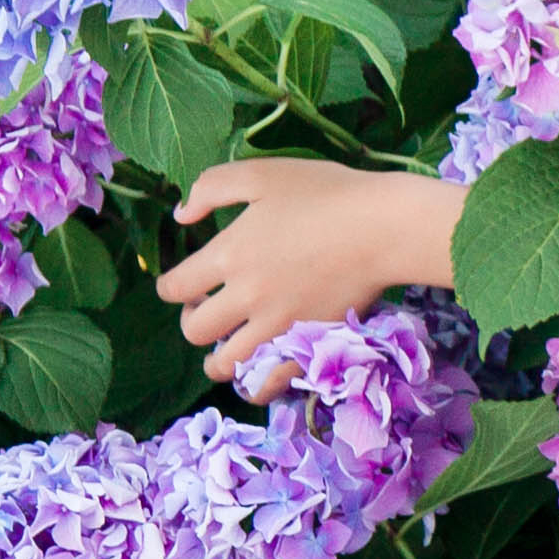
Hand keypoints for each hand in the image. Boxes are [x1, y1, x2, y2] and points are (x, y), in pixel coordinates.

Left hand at [160, 160, 448, 389]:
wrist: (386, 227)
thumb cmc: (326, 193)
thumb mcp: (262, 174)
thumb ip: (210, 188)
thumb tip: (181, 215)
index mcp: (229, 254)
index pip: (175, 288)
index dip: (172, 287)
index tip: (185, 282)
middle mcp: (246, 297)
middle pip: (194, 330)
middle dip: (193, 320)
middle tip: (209, 308)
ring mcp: (278, 326)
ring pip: (224, 364)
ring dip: (217, 357)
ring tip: (228, 345)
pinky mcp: (307, 345)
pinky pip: (268, 384)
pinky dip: (254, 384)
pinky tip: (257, 372)